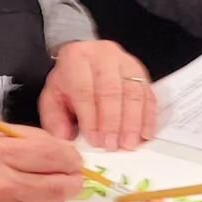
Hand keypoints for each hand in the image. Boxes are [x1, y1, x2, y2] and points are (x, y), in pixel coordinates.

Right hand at [0, 125, 85, 201]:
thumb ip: (23, 137)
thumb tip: (58, 147)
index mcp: (0, 153)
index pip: (55, 155)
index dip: (71, 158)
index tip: (74, 160)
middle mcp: (4, 183)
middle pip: (61, 185)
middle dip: (73, 181)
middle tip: (72, 178)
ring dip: (55, 199)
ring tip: (41, 191)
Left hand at [40, 40, 155, 149]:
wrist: (84, 60)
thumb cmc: (70, 81)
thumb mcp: (53, 97)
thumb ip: (56, 119)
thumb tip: (65, 139)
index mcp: (76, 58)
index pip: (85, 90)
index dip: (91, 118)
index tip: (95, 141)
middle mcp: (103, 55)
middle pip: (111, 90)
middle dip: (113, 122)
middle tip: (113, 145)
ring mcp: (126, 62)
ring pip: (133, 92)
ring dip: (133, 122)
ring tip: (129, 143)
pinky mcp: (142, 72)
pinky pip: (148, 95)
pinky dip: (148, 117)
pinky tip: (145, 133)